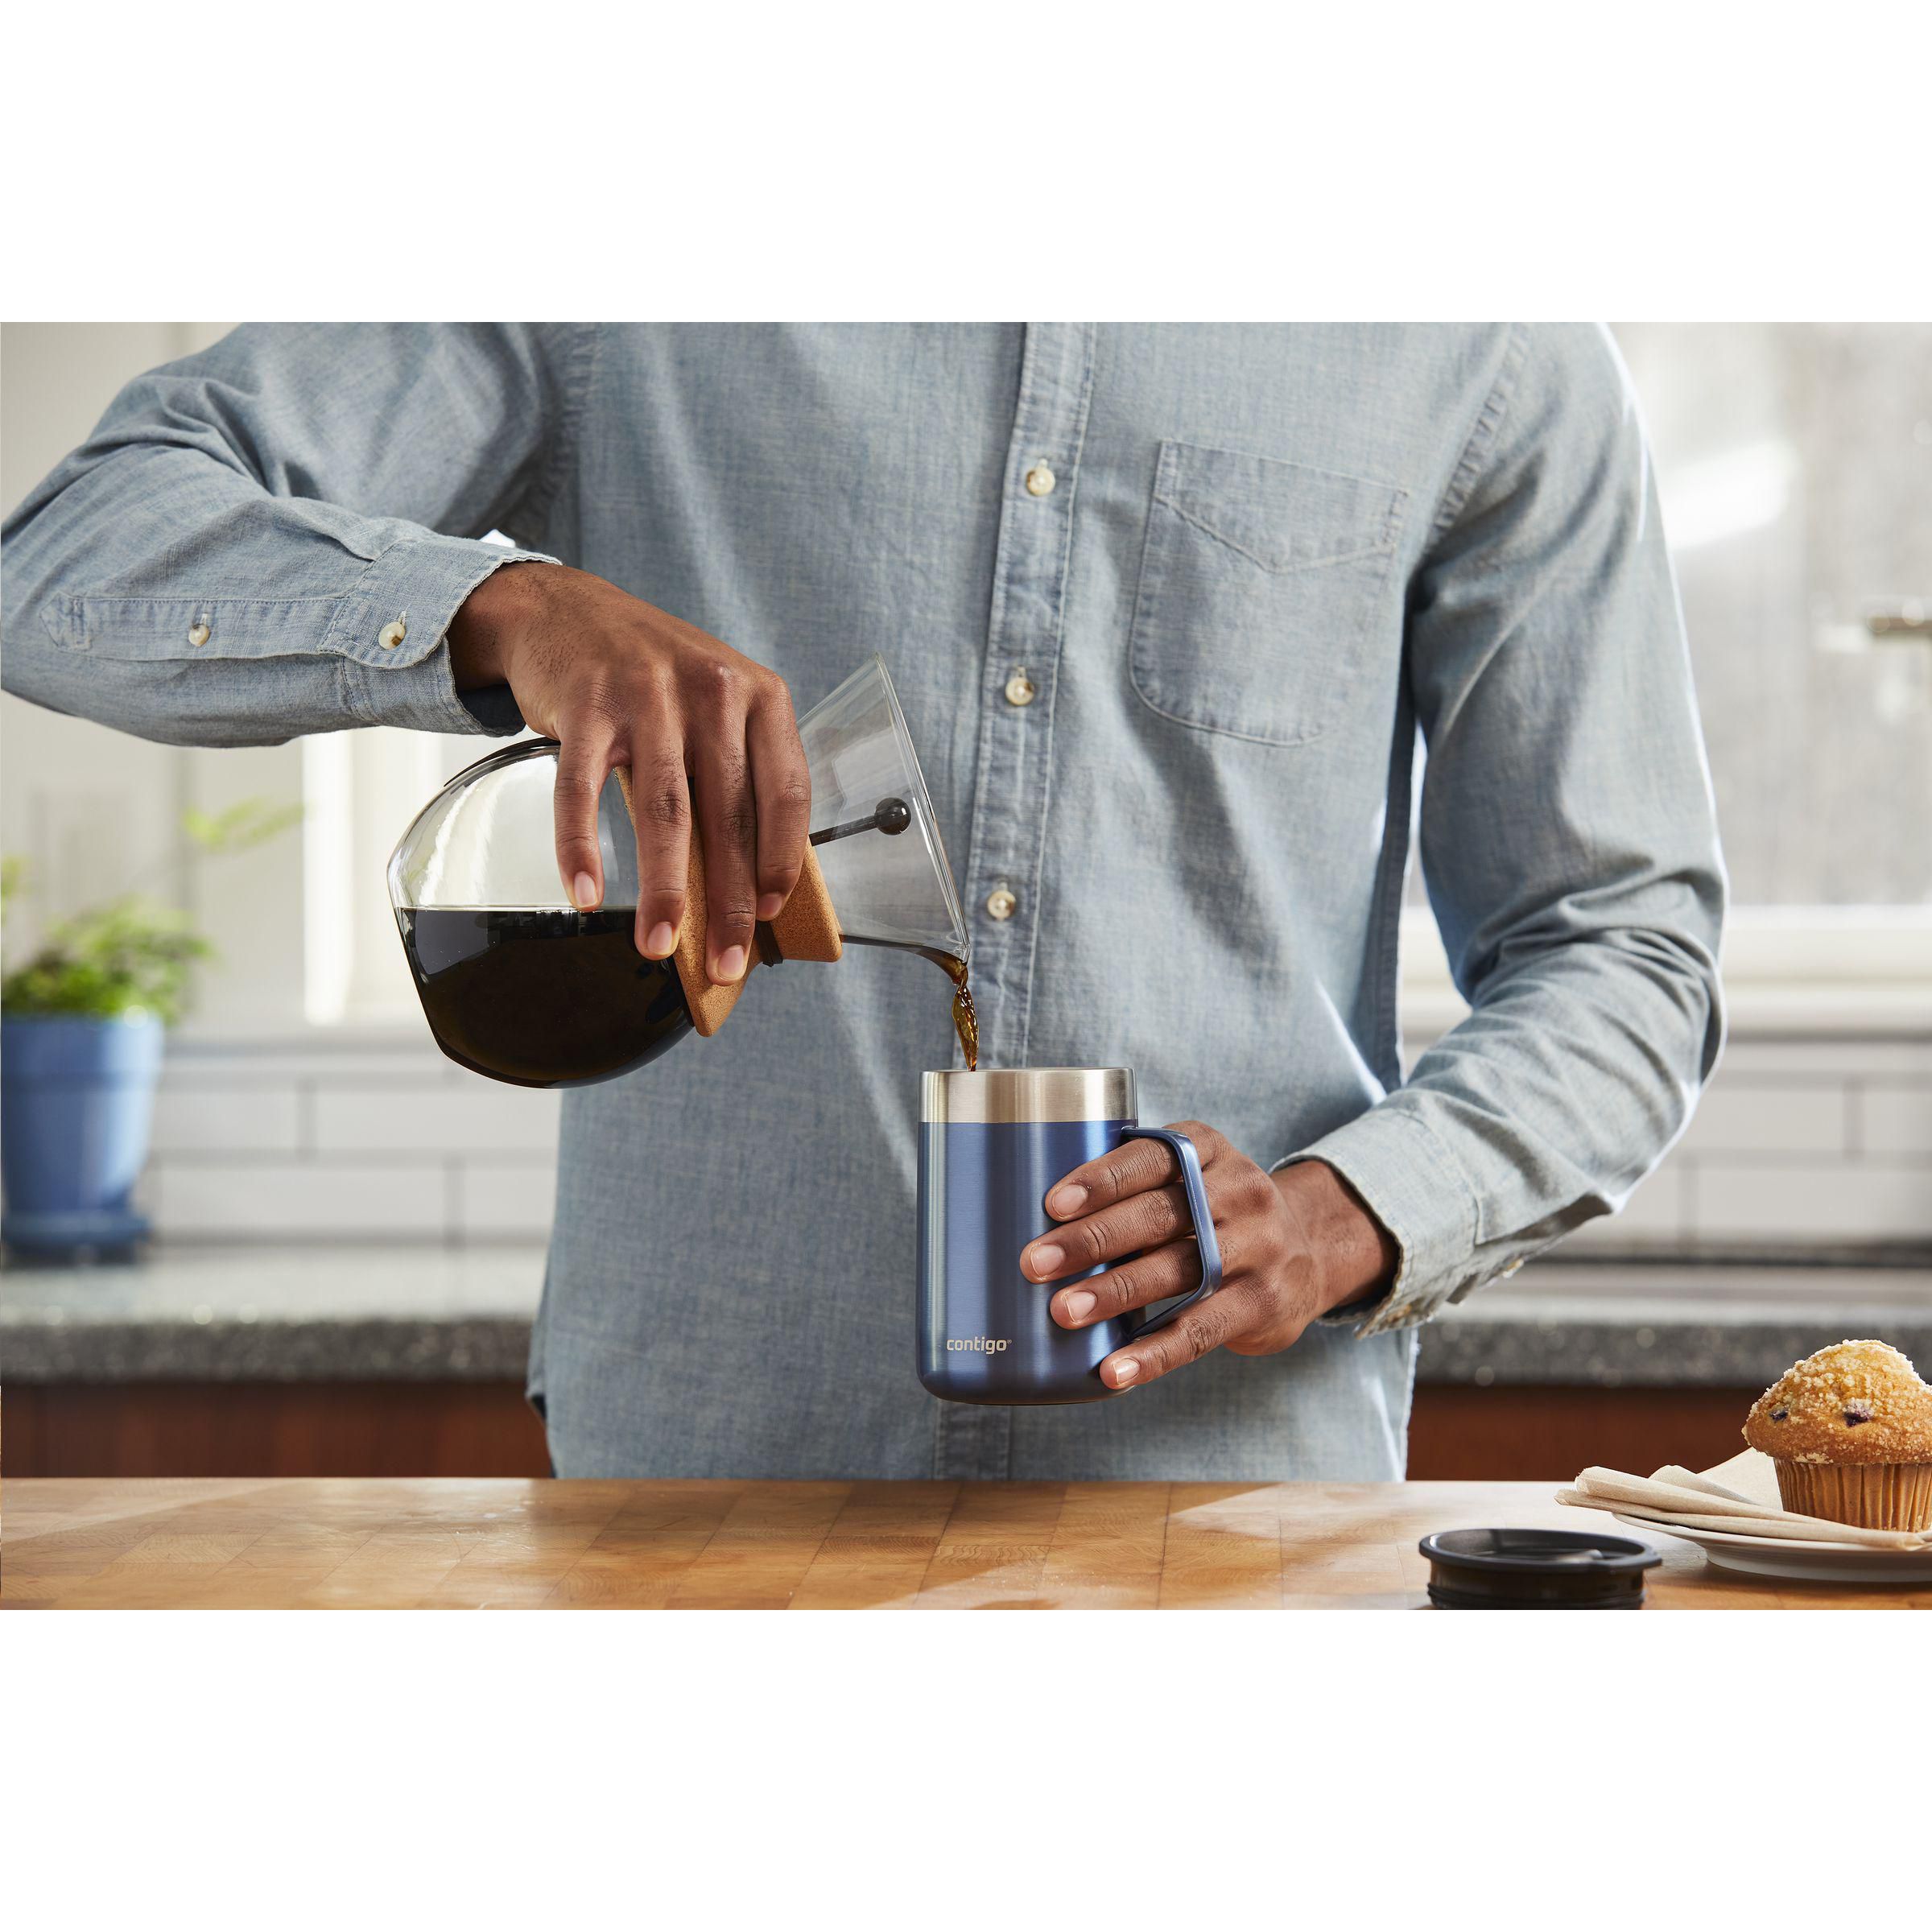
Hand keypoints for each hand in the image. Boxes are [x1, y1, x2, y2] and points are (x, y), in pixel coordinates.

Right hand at [448, 562, 810, 983]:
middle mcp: (711, 689)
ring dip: (664, 889)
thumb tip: (747, 881)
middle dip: (729, 899)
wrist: (566, 610)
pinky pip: (582, 789)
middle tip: (726, 960)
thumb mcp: (715, 706)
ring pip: (665, 811)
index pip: (786, 792)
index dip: (783, 859)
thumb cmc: (652, 676)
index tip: (772, 912)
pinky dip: (580, 848)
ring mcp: (647, 693)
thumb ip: (737, 774)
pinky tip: (586, 893)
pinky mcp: (586, 704)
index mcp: (759, 695)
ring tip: (658, 944)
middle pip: (729, 814)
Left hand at [1020, 1125, 1397, 1391]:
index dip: (1103, 1179)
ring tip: (1064, 1311)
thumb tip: (1035, 1221)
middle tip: (1034, 1263)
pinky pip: (1201, 1330)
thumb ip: (1134, 1189)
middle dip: (1091, 1240)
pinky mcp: (1263, 1303)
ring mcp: (1258, 1248)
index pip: (1152, 1157)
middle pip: (1158, 1215)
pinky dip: (1154, 1353)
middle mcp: (1239, 1192)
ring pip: (1178, 1271)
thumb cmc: (1213, 1212)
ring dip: (1115, 1293)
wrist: (1309, 1249)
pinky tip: (1114, 1370)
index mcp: (1208, 1150)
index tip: (1053, 1203)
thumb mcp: (1190, 1177)